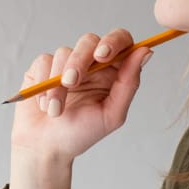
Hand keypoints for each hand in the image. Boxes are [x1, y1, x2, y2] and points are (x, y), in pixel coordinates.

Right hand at [5, 29, 152, 188]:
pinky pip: (44, 61)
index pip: (120, 41)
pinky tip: (46, 104)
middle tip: (71, 83)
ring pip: (64, 52)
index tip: (102, 55)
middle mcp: (90, 64)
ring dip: (58, 84)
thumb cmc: (81, 133)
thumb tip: (145, 51)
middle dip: (79, 61)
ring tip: (56, 110)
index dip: (113, 41)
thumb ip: (129, 83)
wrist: (46, 147)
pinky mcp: (43, 67)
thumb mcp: (112, 114)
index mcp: (112, 72)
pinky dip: (43, 84)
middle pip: (89, 40)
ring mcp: (66, 63)